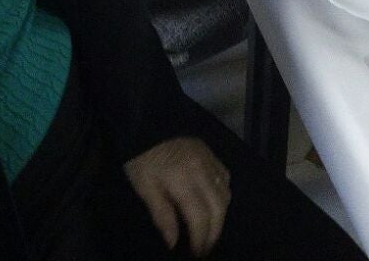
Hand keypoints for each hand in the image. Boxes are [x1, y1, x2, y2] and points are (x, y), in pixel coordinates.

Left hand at [123, 137, 228, 257]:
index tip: (196, 254)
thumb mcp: (144, 187)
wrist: (147, 121)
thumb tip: (173, 242)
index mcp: (183, 180)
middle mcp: (202, 171)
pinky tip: (214, 203)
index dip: (201, 239)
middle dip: (214, 233)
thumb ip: (161, 215)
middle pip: (218, 208)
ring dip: (220, 216)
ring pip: (226, 193)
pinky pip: (225, 177)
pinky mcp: (211, 153)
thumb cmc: (142, 157)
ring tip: (210, 229)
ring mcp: (209, 160)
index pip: (200, 217)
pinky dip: (223, 194)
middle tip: (205, 248)